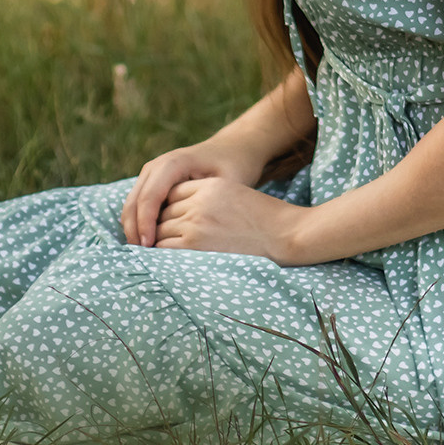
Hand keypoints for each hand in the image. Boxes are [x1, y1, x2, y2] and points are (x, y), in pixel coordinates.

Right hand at [123, 141, 264, 246]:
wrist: (232, 149)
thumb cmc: (234, 166)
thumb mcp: (228, 184)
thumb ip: (210, 203)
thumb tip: (193, 232)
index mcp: (174, 163)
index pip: (150, 196)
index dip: (146, 223)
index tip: (150, 247)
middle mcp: (157, 165)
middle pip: (135, 200)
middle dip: (134, 229)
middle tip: (141, 255)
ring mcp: (152, 172)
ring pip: (131, 203)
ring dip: (133, 227)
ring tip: (143, 252)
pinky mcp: (152, 181)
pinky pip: (138, 203)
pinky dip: (138, 221)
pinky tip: (148, 241)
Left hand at [154, 176, 305, 260]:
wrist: (284, 234)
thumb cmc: (264, 219)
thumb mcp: (235, 195)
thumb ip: (207, 198)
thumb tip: (182, 214)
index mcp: (210, 185)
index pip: (172, 193)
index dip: (168, 208)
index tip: (167, 222)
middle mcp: (199, 200)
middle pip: (163, 211)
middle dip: (160, 225)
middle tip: (160, 240)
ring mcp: (195, 221)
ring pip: (159, 229)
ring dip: (159, 240)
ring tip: (163, 252)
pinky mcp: (194, 243)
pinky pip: (163, 246)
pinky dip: (161, 253)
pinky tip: (167, 260)